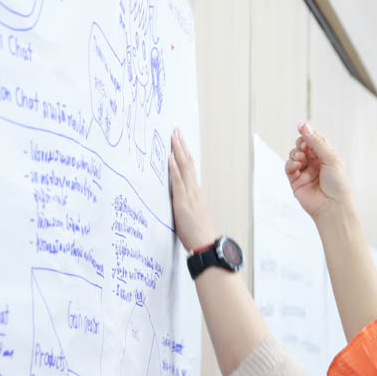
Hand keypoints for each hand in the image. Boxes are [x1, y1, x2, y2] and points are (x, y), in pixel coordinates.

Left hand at [168, 127, 216, 253]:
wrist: (206, 244)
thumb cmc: (199, 234)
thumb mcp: (192, 215)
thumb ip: (186, 204)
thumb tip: (177, 199)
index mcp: (196, 193)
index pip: (190, 168)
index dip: (184, 153)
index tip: (179, 141)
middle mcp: (194, 190)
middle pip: (188, 163)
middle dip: (181, 146)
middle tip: (175, 131)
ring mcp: (189, 195)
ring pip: (184, 168)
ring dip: (178, 151)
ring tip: (173, 137)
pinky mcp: (183, 203)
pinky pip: (178, 182)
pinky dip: (174, 169)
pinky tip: (170, 158)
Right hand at [285, 123, 351, 219]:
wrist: (333, 206)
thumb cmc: (337, 184)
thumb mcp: (330, 158)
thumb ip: (316, 142)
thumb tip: (305, 126)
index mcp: (326, 156)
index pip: (315, 140)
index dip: (308, 133)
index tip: (302, 127)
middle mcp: (316, 163)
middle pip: (302, 146)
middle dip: (301, 143)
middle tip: (303, 147)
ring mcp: (305, 172)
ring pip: (294, 155)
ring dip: (295, 154)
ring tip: (300, 158)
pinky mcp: (296, 181)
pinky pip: (289, 168)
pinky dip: (290, 164)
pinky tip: (296, 165)